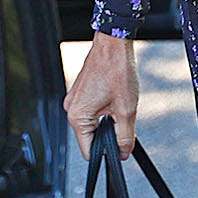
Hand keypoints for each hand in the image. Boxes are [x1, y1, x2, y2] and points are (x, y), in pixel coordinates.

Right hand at [64, 32, 139, 158]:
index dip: (106, 153)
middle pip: (90, 137)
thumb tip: (124, 152)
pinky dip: (104, 111)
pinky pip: (90, 111)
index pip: (88, 151)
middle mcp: (71, 108)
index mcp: (77, 116)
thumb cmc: (116, 70)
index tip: (120, 148)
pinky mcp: (80, 92)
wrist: (113, 44)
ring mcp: (74, 99)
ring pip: (92, 124)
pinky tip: (114, 99)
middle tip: (123, 120)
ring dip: (107, 122)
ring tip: (120, 106)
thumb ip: (125, 137)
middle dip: (108, 135)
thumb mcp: (126, 110)